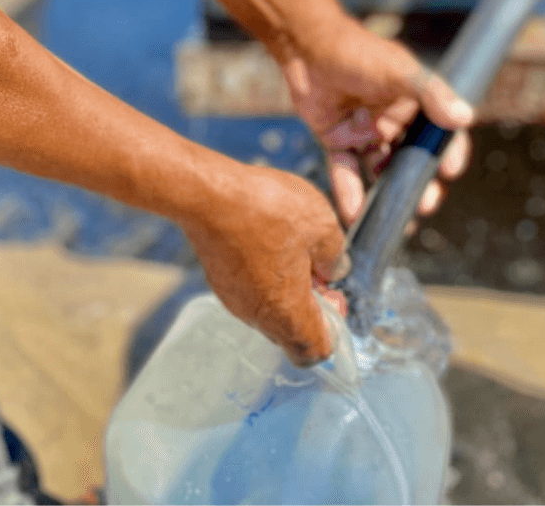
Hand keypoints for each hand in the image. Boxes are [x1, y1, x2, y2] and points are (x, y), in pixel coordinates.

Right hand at [179, 160, 348, 366]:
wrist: (209, 193)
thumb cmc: (266, 209)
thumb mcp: (322, 225)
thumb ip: (335, 257)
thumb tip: (333, 270)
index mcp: (286, 312)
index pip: (313, 352)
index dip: (332, 330)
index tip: (334, 293)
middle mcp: (256, 315)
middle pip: (291, 331)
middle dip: (312, 304)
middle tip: (317, 265)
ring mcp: (233, 298)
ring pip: (270, 309)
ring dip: (288, 286)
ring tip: (294, 245)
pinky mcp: (219, 279)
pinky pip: (251, 289)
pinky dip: (266, 274)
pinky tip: (270, 237)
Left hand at [280, 16, 473, 228]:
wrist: (307, 47)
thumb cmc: (359, 52)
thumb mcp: (399, 71)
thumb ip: (431, 94)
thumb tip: (465, 118)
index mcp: (415, 102)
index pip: (441, 132)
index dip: (449, 153)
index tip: (451, 171)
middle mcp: (394, 120)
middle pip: (414, 158)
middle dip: (421, 183)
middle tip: (426, 205)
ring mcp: (366, 132)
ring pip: (382, 170)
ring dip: (389, 194)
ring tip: (395, 218)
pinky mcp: (337, 140)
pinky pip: (346, 171)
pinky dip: (350, 192)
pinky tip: (354, 212)